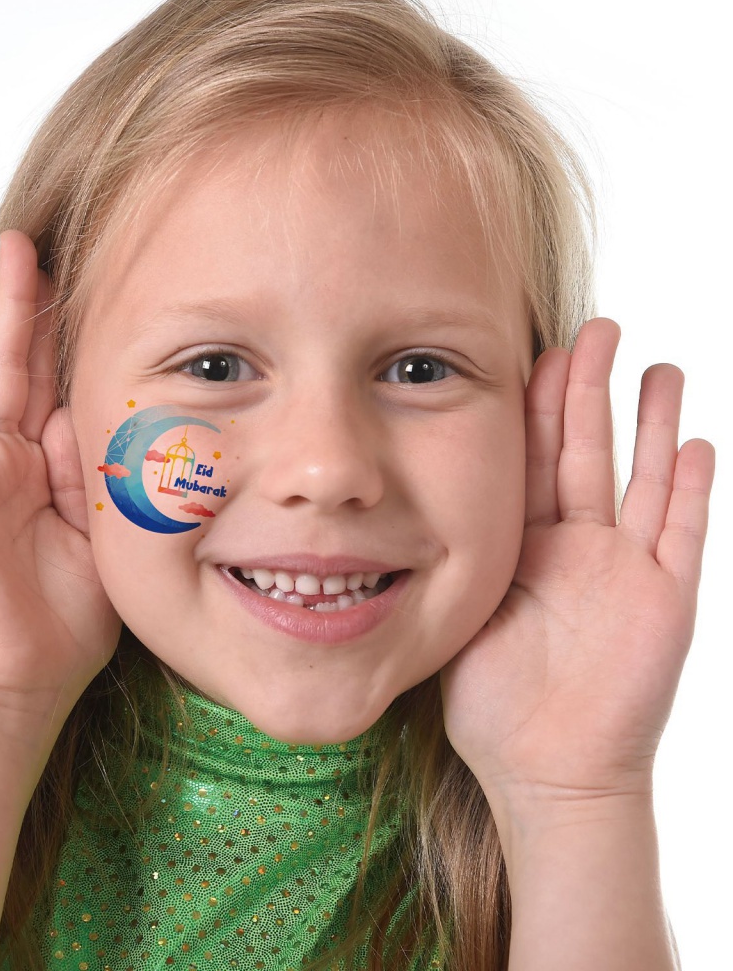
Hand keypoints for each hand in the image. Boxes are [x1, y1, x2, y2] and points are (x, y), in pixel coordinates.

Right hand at [0, 231, 119, 733]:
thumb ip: (95, 465)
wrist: (24, 672)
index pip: (50, 380)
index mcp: (45, 462)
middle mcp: (5, 456)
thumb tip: (92, 410)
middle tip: (19, 242)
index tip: (70, 275)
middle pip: (8, 363)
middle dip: (13, 303)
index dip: (56, 329)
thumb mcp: (101, 524)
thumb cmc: (66, 610)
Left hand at [441, 318, 714, 812]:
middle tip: (595, 329)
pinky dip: (690, 488)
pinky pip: (681, 533)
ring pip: (641, 478)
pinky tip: (695, 441)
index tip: (534, 350)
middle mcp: (578, 548)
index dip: (534, 407)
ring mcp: (625, 570)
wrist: (544, 769)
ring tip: (658, 369)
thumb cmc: (493, 701)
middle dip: (588, 391)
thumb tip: (402, 511)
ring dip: (650, 423)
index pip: (530, 459)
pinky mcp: (664, 600)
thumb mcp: (463, 613)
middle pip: (584, 451)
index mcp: (525, 546)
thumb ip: (454, 559)